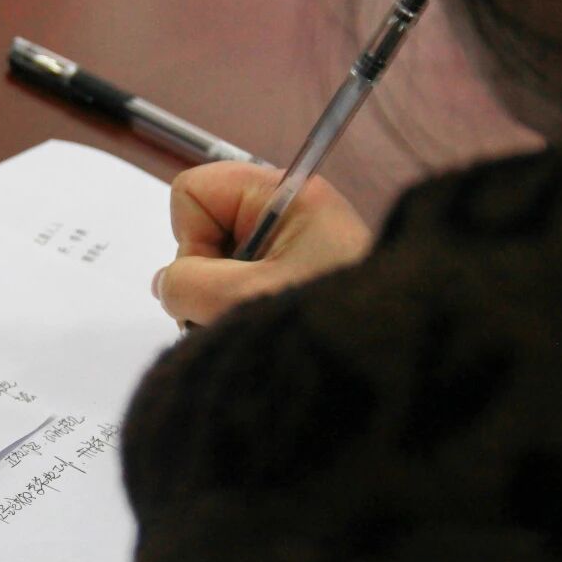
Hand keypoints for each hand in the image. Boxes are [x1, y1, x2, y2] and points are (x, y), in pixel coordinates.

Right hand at [152, 161, 371, 324]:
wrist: (394, 370)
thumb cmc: (328, 325)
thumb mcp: (243, 298)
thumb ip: (187, 283)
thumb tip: (166, 284)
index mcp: (285, 197)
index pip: (196, 191)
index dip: (191, 236)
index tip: (219, 275)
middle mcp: (289, 216)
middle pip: (205, 230)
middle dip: (207, 277)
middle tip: (239, 308)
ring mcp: (294, 250)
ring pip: (220, 266)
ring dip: (222, 303)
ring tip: (257, 326)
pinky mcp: (298, 280)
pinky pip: (241, 289)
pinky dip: (240, 314)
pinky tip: (264, 331)